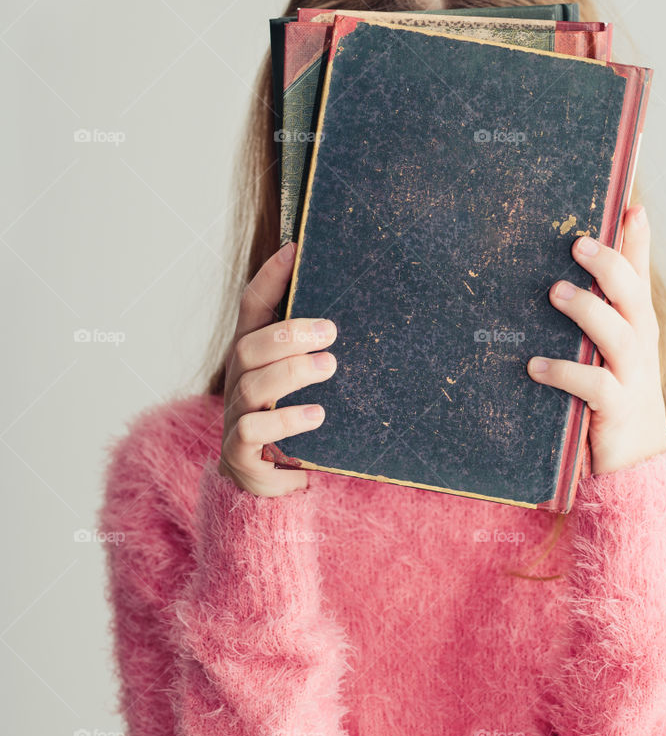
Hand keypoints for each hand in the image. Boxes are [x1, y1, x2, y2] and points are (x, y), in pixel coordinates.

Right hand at [218, 241, 337, 496]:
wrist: (271, 486)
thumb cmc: (295, 424)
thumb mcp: (304, 383)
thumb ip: (317, 351)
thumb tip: (358, 314)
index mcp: (253, 356)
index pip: (252, 307)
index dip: (270, 277)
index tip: (295, 249)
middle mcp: (239, 381)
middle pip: (249, 346)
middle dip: (290, 334)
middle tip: (330, 332)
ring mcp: (236, 415)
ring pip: (252, 385)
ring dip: (293, 372)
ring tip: (329, 367)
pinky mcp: (241, 451)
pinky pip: (253, 430)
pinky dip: (287, 421)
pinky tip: (318, 415)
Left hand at [526, 205, 665, 475]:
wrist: (635, 464)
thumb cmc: (612, 400)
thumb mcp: (604, 355)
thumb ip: (590, 319)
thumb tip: (550, 280)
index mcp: (636, 327)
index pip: (640, 276)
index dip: (638, 242)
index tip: (631, 207)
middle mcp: (640, 346)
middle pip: (633, 295)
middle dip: (609, 265)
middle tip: (578, 242)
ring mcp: (633, 377)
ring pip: (618, 335)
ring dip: (587, 310)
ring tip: (555, 291)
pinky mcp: (619, 408)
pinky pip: (594, 386)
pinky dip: (564, 373)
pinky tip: (535, 366)